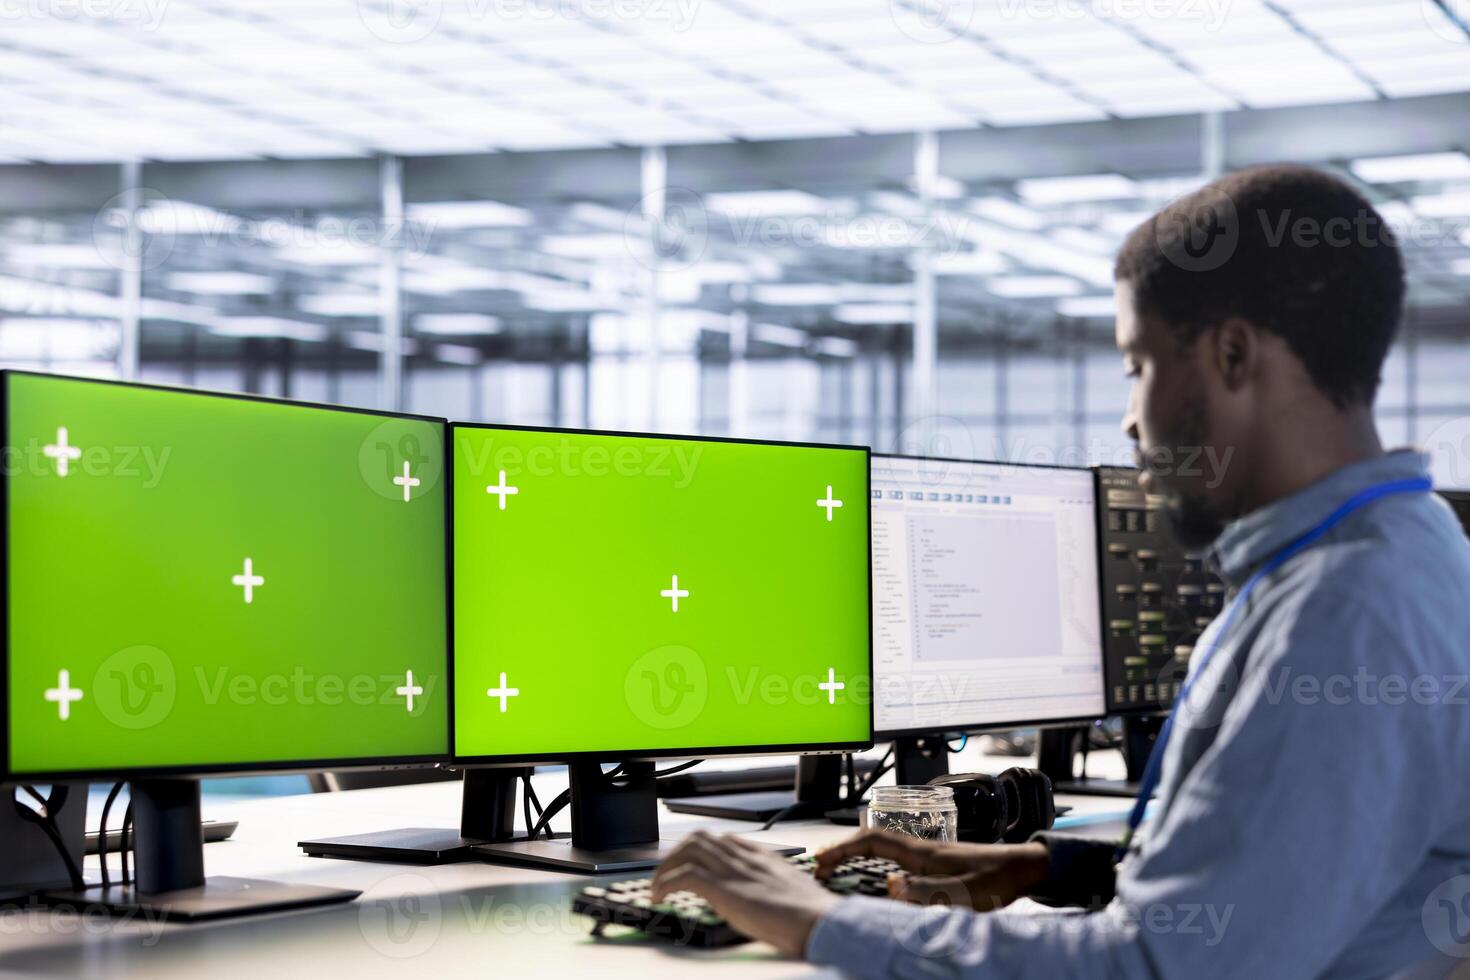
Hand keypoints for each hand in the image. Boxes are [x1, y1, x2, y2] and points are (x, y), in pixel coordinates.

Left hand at [651, 831, 840, 956]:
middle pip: (701, 838)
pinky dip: (665, 883)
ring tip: (657, 887)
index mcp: (763, 857)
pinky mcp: (725, 890)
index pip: (725, 840)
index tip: (691, 864)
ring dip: (666, 867)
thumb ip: (773, 886)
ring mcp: (735, 872)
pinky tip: (660, 897)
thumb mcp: (792, 891)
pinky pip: (685, 875)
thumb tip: (765, 898)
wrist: (821, 921)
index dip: (702, 850)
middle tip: (667, 875)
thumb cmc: (813, 914)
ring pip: (688, 849)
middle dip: (677, 854)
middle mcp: (746, 858)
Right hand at [815, 830, 1049, 910]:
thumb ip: (926, 892)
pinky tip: (879, 879)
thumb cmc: (996, 880)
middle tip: (821, 867)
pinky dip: (877, 863)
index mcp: (920, 852)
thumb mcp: (961, 894)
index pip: (871, 841)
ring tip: (840, 871)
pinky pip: (895, 858)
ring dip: (858, 855)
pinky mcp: (935, 863)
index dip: (842, 848)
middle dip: (842, 850)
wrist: (1022, 868)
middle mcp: (919, 849)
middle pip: (870, 840)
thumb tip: (889, 886)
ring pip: (881, 848)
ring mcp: (927, 854)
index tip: (822, 862)